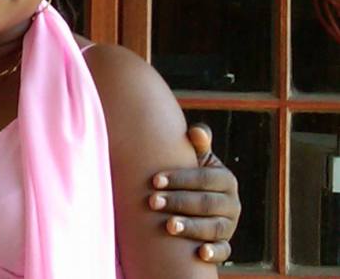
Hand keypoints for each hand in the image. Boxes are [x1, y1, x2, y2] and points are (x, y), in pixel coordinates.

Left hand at [148, 123, 240, 263]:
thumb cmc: (188, 175)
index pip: (205, 178)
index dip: (180, 179)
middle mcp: (232, 203)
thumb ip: (197, 143)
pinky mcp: (224, 244)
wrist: (192, 200)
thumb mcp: (195, 157)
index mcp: (225, 179)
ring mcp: (229, 225)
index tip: (154, 181)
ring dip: (191, 227)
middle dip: (179, 202)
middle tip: (153, 202)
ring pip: (214, 228)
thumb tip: (196, 131)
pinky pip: (224, 251)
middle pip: (207, 203)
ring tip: (169, 226)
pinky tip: (200, 253)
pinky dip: (214, 253)